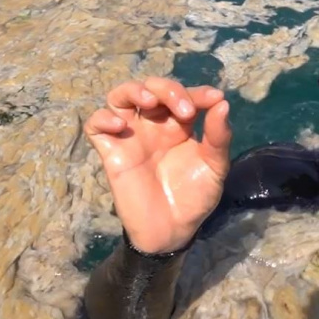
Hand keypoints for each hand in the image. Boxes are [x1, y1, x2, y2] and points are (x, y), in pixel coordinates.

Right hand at [85, 77, 231, 253]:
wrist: (172, 231)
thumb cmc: (194, 198)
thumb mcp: (214, 167)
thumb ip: (218, 137)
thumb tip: (223, 103)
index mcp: (178, 124)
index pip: (183, 95)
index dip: (198, 92)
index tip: (214, 98)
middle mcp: (152, 124)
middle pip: (151, 88)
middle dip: (169, 90)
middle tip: (186, 110)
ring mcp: (130, 135)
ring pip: (120, 96)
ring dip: (134, 90)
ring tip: (150, 101)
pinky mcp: (111, 151)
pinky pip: (95, 124)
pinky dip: (103, 117)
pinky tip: (120, 125)